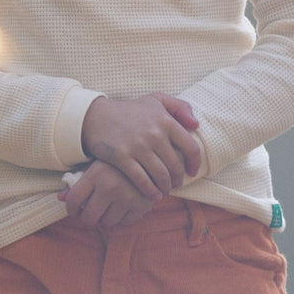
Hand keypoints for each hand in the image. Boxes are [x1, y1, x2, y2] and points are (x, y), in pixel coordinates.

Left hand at [59, 161, 156, 228]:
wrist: (149, 151)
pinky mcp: (142, 204)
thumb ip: (78, 179)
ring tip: (108, 207)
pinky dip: (122, 217)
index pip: (74, 200)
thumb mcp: (96, 163)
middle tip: (90, 213)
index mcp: (96, 174)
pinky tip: (123, 206)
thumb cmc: (117, 158)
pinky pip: (126, 222)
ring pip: (108, 222)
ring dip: (105, 218)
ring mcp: (127, 197)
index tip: (74, 210)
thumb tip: (60, 198)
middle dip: (87, 217)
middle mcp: (110, 187)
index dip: (71, 209)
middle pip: (90, 217)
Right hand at [80, 93, 201, 200]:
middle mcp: (154, 134)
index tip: (192, 171)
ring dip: (165, 187)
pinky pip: (142, 180)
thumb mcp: (156, 99)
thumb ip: (180, 107)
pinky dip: (150, 191)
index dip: (194, 163)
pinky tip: (153, 194)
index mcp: (165, 121)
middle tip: (176, 184)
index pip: (191, 147)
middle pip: (175, 166)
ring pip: (160, 176)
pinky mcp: (123, 157)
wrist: (97, 116)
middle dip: (178, 179)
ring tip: (164, 190)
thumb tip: (195, 125)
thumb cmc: (130, 110)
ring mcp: (138, 146)